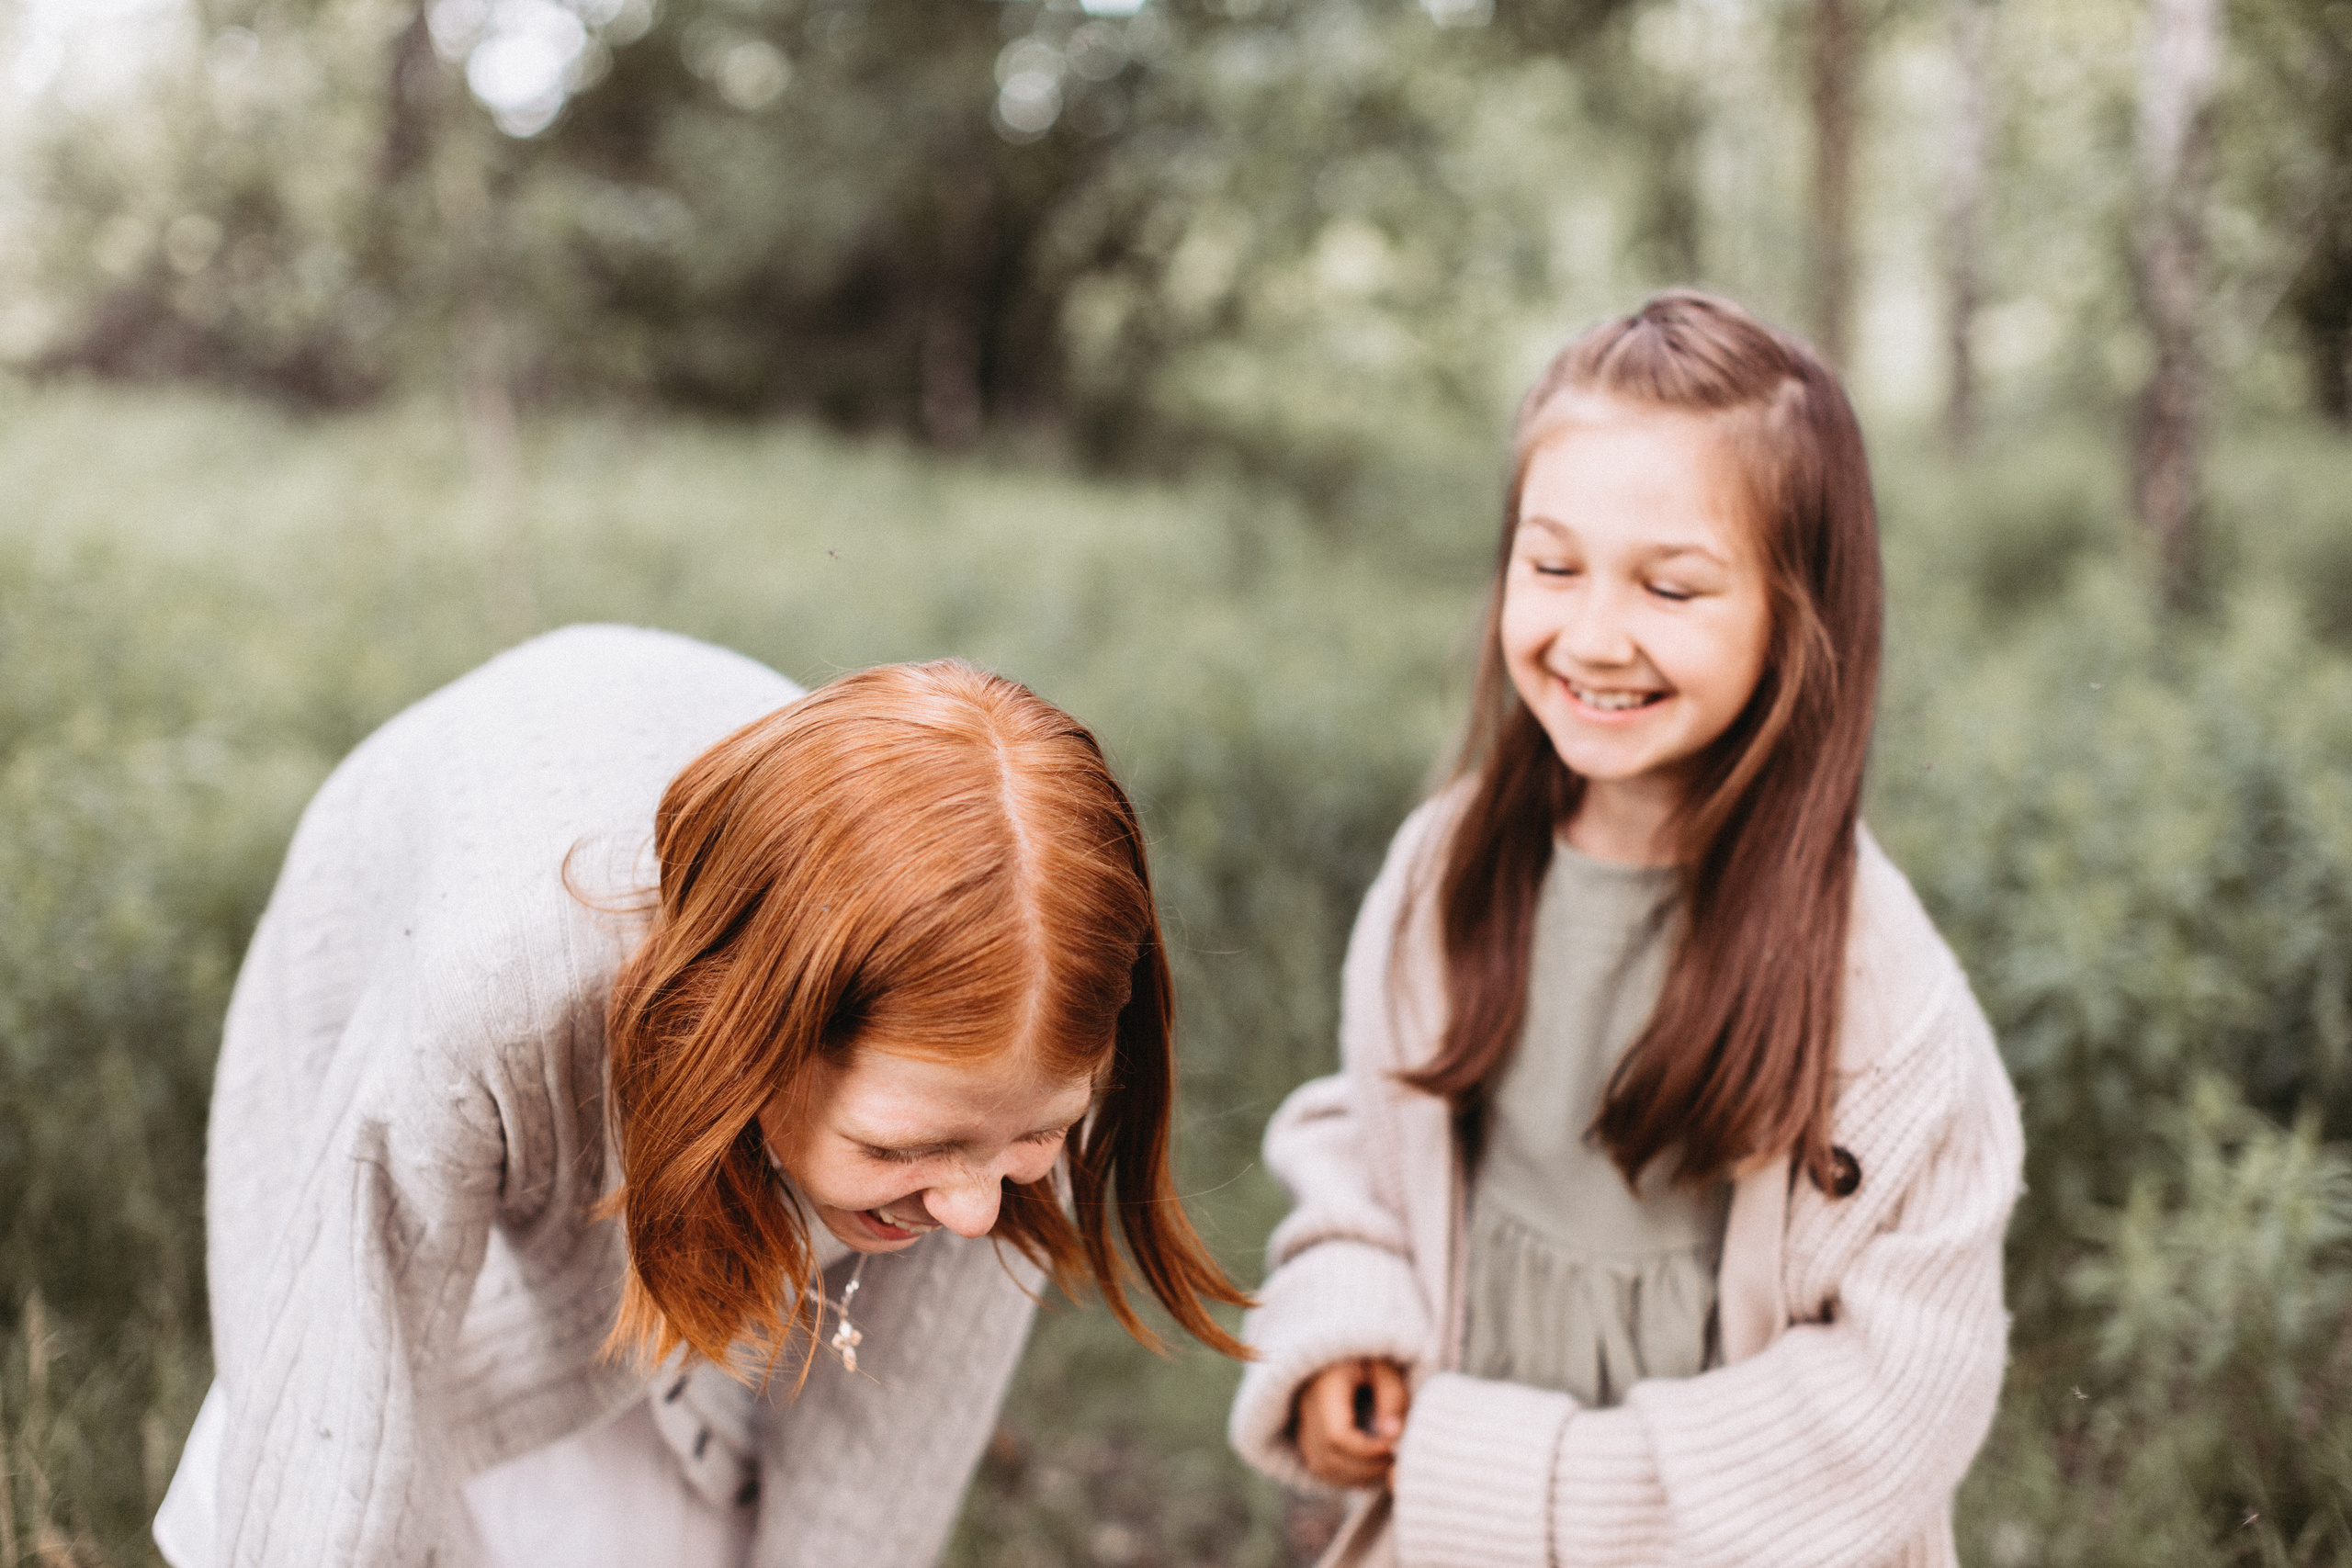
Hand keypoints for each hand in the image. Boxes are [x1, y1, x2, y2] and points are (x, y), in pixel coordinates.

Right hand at [1294, 1357, 1409, 1489]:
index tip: (1392, 1447)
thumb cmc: (1369, 1359)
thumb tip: (1392, 1435)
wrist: (1345, 1353)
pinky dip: (1346, 1476)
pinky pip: (1320, 1467)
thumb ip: (1392, 1398)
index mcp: (1323, 1385)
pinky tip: (1370, 1468)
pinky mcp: (1306, 1436)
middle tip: (1394, 1460)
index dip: (1365, 1450)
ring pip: (1322, 1466)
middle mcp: (1305, 1407)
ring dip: (1356, 1475)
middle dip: (1365, 1467)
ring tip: (1385, 1465)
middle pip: (1328, 1455)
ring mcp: (1302, 1423)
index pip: (1336, 1434)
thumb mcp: (1386, 1368)